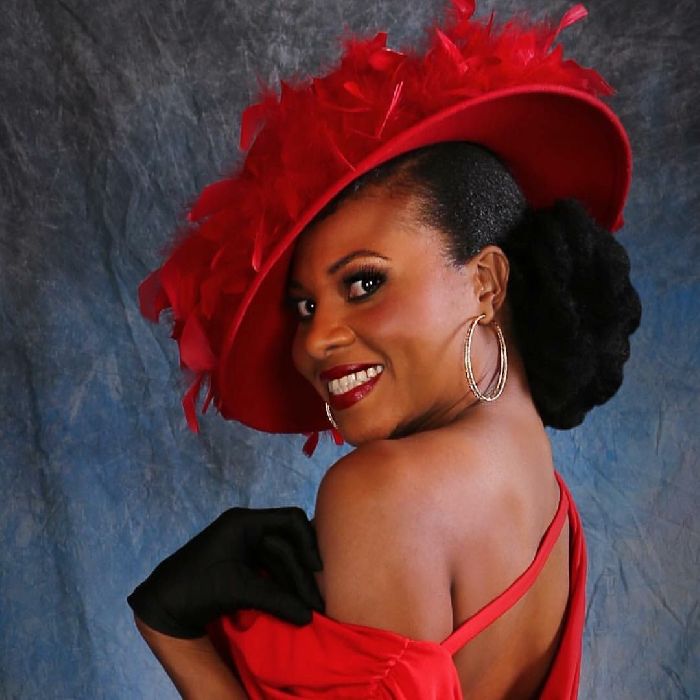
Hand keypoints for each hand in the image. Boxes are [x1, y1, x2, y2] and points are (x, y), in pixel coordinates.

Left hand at [127, 506, 323, 638]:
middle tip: (315, 602)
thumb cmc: (197, 588)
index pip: (290, 520)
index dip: (308, 542)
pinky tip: (292, 605)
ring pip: (281, 560)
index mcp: (244, 522)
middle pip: (288, 544)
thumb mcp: (240, 590)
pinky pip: (271, 570)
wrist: (163, 607)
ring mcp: (244, 547)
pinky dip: (282, 586)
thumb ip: (277, 600)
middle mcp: (247, 529)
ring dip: (294, 583)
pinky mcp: (243, 564)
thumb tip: (308, 616)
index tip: (317, 569)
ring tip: (307, 609)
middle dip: (301, 573)